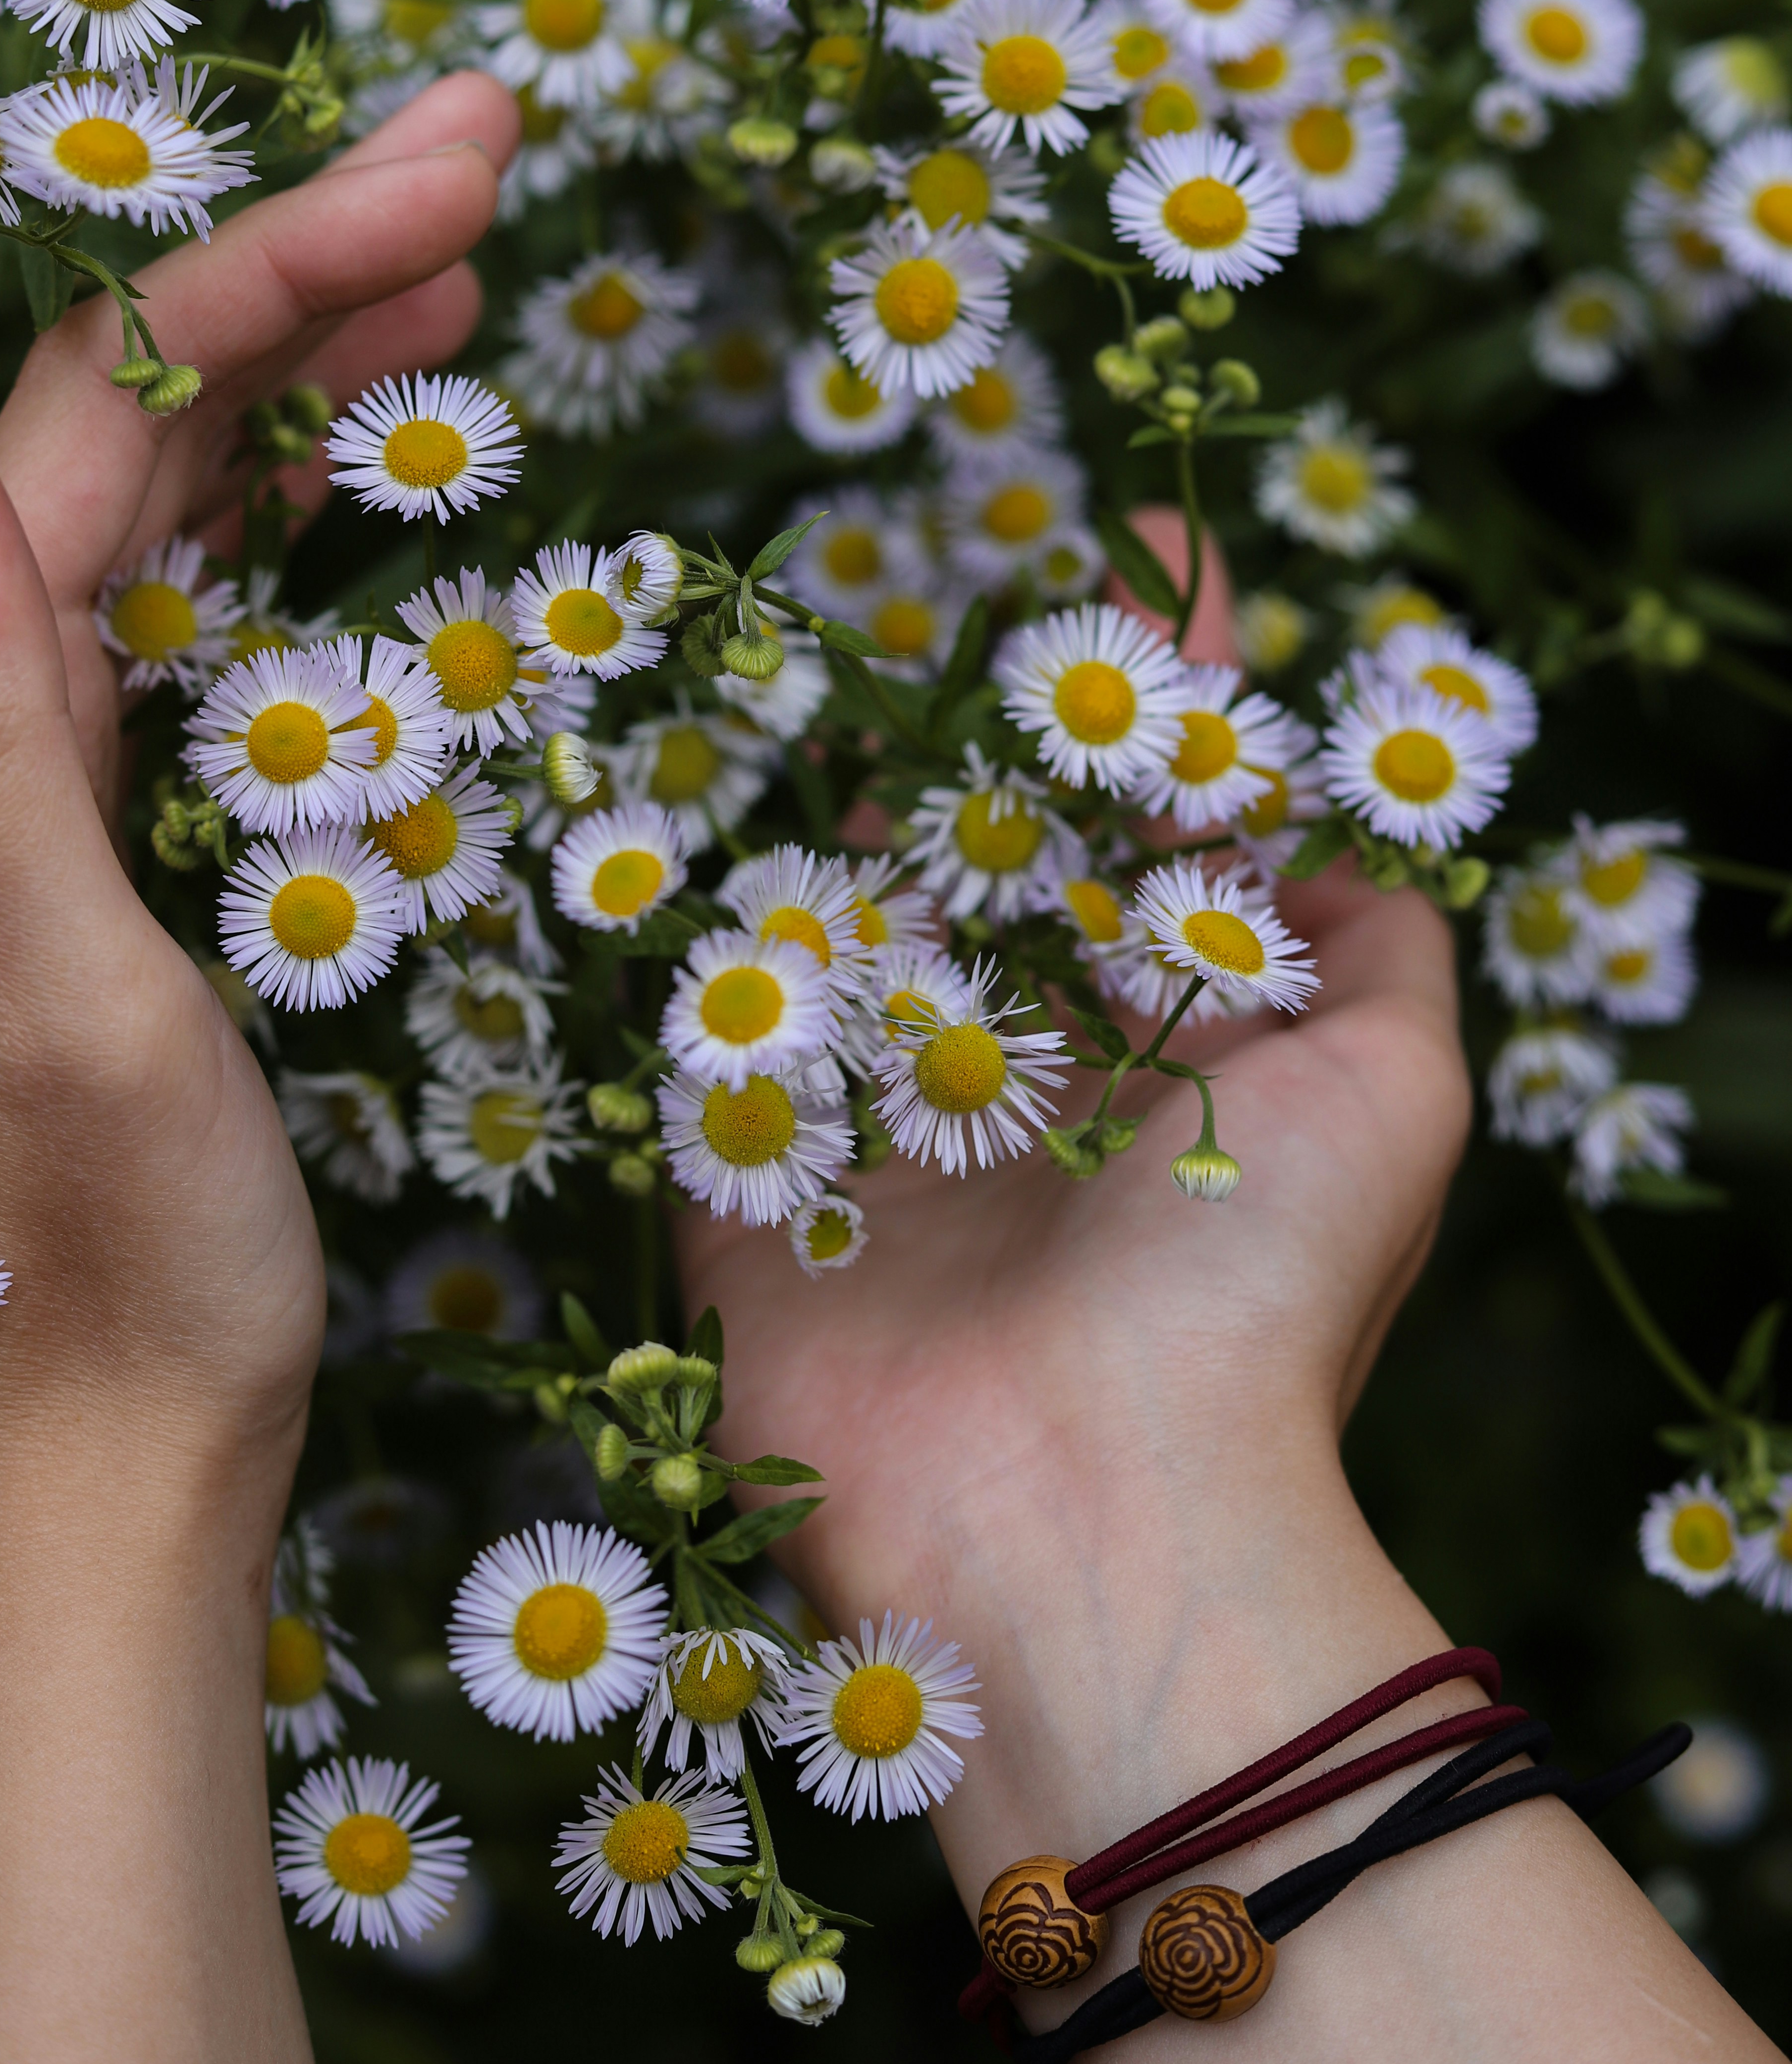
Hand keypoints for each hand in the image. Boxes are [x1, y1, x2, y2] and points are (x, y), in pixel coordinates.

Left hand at [0, 71, 517, 1475]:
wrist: (109, 1449)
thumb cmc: (117, 1263)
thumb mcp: (70, 999)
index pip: (112, 399)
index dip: (280, 262)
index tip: (467, 175)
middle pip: (136, 399)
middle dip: (309, 254)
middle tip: (490, 146)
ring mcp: (57, 747)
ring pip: (168, 474)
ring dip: (301, 346)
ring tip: (455, 259)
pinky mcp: (127, 805)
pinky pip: (197, 581)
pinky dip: (288, 482)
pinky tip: (362, 455)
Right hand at [675, 534, 1791, 2063]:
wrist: (1079, 1519)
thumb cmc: (1251, 1299)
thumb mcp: (1396, 1101)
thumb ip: (1383, 956)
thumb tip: (1341, 852)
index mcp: (1167, 1039)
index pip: (1160, 819)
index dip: (1160, 683)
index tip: (1152, 544)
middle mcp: (1025, 1066)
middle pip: (991, 849)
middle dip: (978, 725)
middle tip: (945, 593)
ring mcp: (879, 1122)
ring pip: (844, 919)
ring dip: (829, 811)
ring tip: (797, 669)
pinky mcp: (750, 1183)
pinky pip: (712, 1030)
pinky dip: (698, 942)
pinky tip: (667, 811)